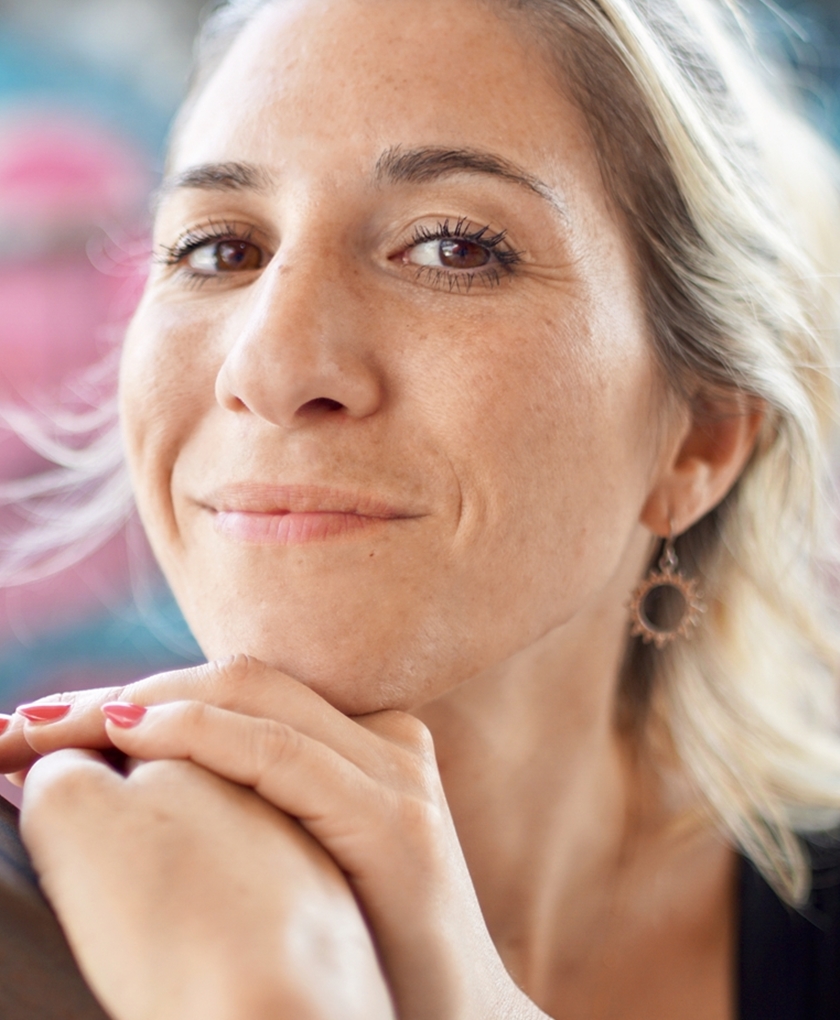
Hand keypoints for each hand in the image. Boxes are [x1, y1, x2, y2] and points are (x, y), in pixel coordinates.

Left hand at [2, 658, 548, 1019]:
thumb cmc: (371, 950)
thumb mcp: (309, 859)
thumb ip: (256, 809)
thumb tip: (143, 790)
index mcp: (362, 739)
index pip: (237, 688)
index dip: (144, 691)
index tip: (57, 720)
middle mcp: (382, 738)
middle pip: (237, 680)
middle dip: (127, 693)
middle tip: (30, 720)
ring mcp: (392, 774)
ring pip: (253, 699)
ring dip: (143, 703)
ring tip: (52, 726)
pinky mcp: (393, 822)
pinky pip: (281, 755)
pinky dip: (203, 735)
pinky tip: (134, 738)